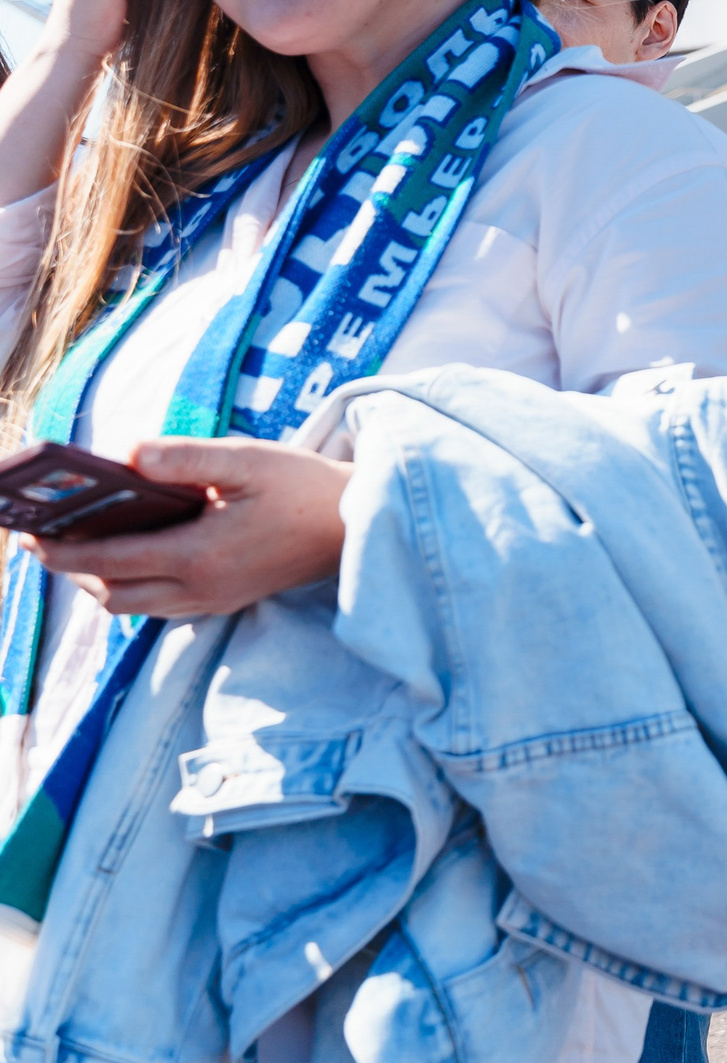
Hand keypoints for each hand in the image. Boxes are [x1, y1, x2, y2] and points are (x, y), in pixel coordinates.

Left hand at [30, 437, 351, 617]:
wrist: (356, 525)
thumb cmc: (303, 487)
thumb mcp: (247, 460)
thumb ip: (183, 457)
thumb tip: (125, 456)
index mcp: (199, 555)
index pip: (108, 560)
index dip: (60, 549)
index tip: (27, 533)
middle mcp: (201, 589)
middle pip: (111, 594)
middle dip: (72, 569)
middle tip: (45, 537)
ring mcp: (214, 601)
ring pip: (133, 606)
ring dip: (101, 580)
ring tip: (82, 545)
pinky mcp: (226, 601)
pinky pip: (160, 606)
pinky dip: (133, 585)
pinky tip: (133, 555)